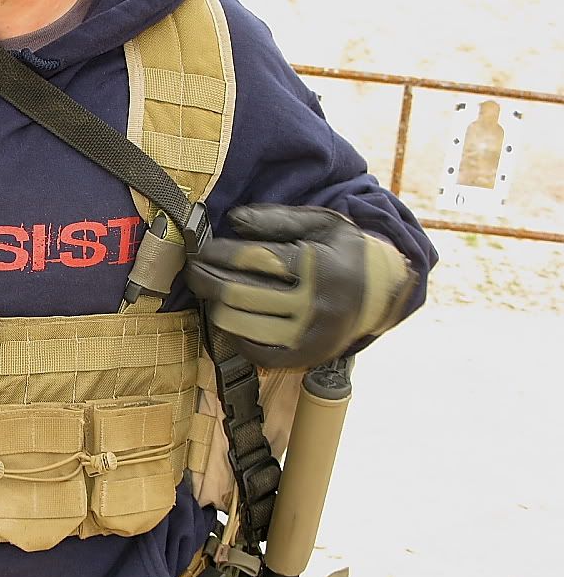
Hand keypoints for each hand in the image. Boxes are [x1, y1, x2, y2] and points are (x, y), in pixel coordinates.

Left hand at [185, 204, 415, 366]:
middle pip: (236, 293)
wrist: (384, 292)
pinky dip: (234, 334)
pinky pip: (254, 351)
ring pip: (238, 324)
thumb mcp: (319, 222)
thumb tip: (234, 219)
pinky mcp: (304, 357)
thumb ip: (276, 218)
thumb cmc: (344, 250)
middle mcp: (311, 304)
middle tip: (191, 269)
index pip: (249, 259)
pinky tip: (228, 316)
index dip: (216, 253)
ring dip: (213, 306)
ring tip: (207, 290)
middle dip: (204, 279)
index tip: (199, 248)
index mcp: (314, 265)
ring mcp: (307, 335)